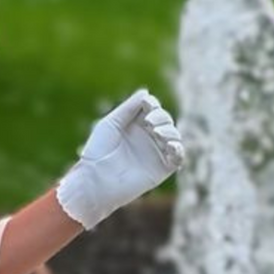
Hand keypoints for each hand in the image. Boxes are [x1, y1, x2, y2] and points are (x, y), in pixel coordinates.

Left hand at [53, 88, 184, 230]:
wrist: (95, 181)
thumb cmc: (97, 152)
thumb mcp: (111, 123)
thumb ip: (129, 107)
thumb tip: (146, 92)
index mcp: (134, 125)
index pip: (152, 108)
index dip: (152, 104)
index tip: (146, 105)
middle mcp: (146, 138)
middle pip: (165, 119)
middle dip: (161, 117)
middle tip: (149, 123)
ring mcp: (155, 153)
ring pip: (174, 135)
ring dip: (170, 131)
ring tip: (157, 133)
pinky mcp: (161, 169)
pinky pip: (178, 157)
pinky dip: (179, 149)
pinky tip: (170, 146)